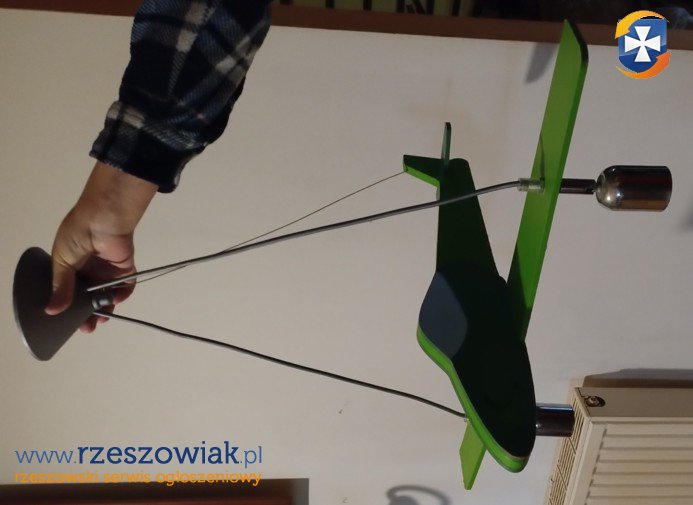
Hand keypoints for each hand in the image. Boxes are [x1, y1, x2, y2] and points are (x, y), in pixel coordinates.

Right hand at [45, 161, 156, 331]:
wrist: (104, 218)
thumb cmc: (78, 235)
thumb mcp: (62, 260)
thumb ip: (61, 287)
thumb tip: (52, 311)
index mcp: (70, 266)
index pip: (69, 292)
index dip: (69, 307)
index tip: (67, 322)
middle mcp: (88, 270)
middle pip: (89, 298)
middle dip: (87, 313)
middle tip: (87, 328)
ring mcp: (107, 270)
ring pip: (106, 295)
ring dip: (105, 308)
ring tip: (101, 319)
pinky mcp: (124, 268)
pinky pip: (124, 286)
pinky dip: (121, 295)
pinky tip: (114, 300)